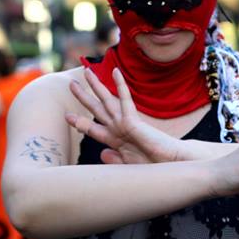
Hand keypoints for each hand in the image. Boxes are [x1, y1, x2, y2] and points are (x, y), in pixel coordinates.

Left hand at [65, 68, 182, 164]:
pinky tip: (115, 71)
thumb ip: (114, 159)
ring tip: (86, 71)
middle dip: (83, 97)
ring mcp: (125, 123)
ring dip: (96, 86)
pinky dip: (120, 86)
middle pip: (96, 109)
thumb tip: (102, 153)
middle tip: (71, 84)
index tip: (68, 116)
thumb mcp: (128, 165)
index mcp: (116, 140)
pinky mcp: (133, 121)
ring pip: (107, 100)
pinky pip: (125, 100)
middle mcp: (118, 128)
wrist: (170, 165)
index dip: (80, 122)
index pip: (94, 128)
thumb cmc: (153, 166)